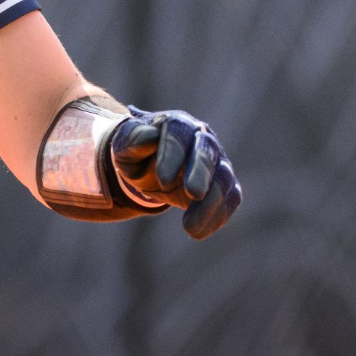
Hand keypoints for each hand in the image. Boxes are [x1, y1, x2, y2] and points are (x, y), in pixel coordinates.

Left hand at [110, 108, 240, 238]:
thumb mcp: (124, 146)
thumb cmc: (136, 153)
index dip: (172, 155)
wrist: (148, 166)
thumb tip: (149, 135)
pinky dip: (218, 215)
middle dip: (201, 172)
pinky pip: (230, 198)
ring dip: (211, 203)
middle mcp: (201, 137)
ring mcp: (217, 160)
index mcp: (176, 124)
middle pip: (207, 151)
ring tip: (190, 228)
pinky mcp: (223, 182)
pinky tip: (200, 232)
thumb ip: (133, 140)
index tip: (163, 180)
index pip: (178, 133)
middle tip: (194, 193)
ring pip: (223, 177)